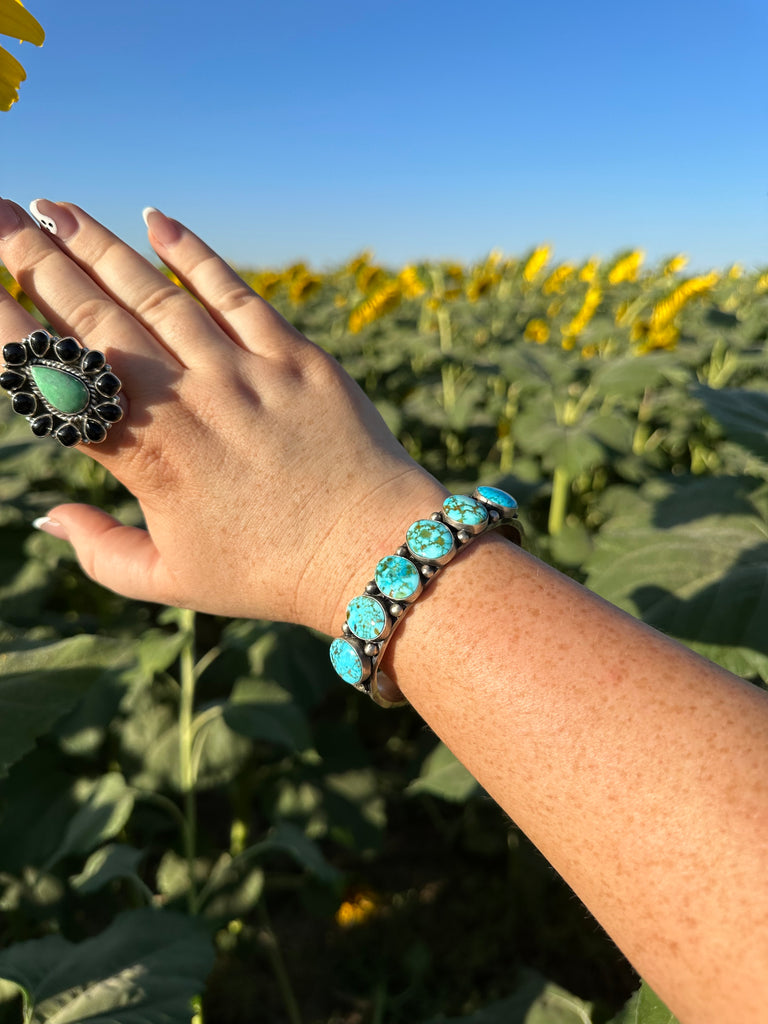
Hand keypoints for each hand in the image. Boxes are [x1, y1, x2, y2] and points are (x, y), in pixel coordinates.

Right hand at [0, 199, 444, 634]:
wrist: (373, 552)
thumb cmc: (269, 573)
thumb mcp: (171, 582)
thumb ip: (98, 550)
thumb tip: (44, 519)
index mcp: (146, 458)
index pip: (58, 381)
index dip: (9, 326)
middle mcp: (185, 403)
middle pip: (96, 318)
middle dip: (35, 259)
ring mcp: (243, 373)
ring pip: (156, 294)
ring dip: (100, 246)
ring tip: (55, 207)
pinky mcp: (295, 357)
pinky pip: (235, 293)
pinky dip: (195, 253)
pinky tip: (156, 218)